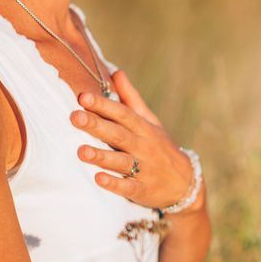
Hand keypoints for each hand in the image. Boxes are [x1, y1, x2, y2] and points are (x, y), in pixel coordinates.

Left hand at [70, 70, 198, 210]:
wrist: (185, 183)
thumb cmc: (161, 147)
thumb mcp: (150, 122)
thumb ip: (131, 99)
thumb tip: (115, 72)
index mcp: (144, 128)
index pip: (123, 113)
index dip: (104, 105)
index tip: (83, 97)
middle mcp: (144, 147)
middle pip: (119, 134)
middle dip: (97, 126)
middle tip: (74, 117)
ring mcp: (145, 169)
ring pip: (121, 161)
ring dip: (101, 156)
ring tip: (81, 151)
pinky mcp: (143, 190)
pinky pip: (127, 187)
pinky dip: (114, 183)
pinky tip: (98, 178)